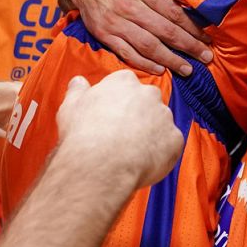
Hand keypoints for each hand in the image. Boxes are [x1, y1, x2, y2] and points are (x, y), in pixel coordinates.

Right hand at [54, 71, 182, 190]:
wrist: (101, 164)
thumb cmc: (84, 134)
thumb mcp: (71, 106)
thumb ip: (78, 90)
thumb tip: (79, 82)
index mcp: (125, 81)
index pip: (126, 85)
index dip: (118, 102)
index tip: (110, 115)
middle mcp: (149, 94)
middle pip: (147, 101)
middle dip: (138, 115)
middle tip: (122, 134)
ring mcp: (165, 116)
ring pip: (160, 123)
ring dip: (151, 133)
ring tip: (131, 151)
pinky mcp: (175, 139)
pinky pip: (170, 144)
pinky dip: (160, 152)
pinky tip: (143, 161)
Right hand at [62, 0, 211, 76]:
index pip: (172, 12)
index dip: (191, 28)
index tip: (206, 37)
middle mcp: (129, 7)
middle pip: (165, 32)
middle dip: (189, 46)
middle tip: (206, 57)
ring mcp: (116, 23)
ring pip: (148, 46)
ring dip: (170, 60)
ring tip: (188, 69)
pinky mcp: (105, 34)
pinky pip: (127, 53)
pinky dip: (144, 63)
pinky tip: (161, 69)